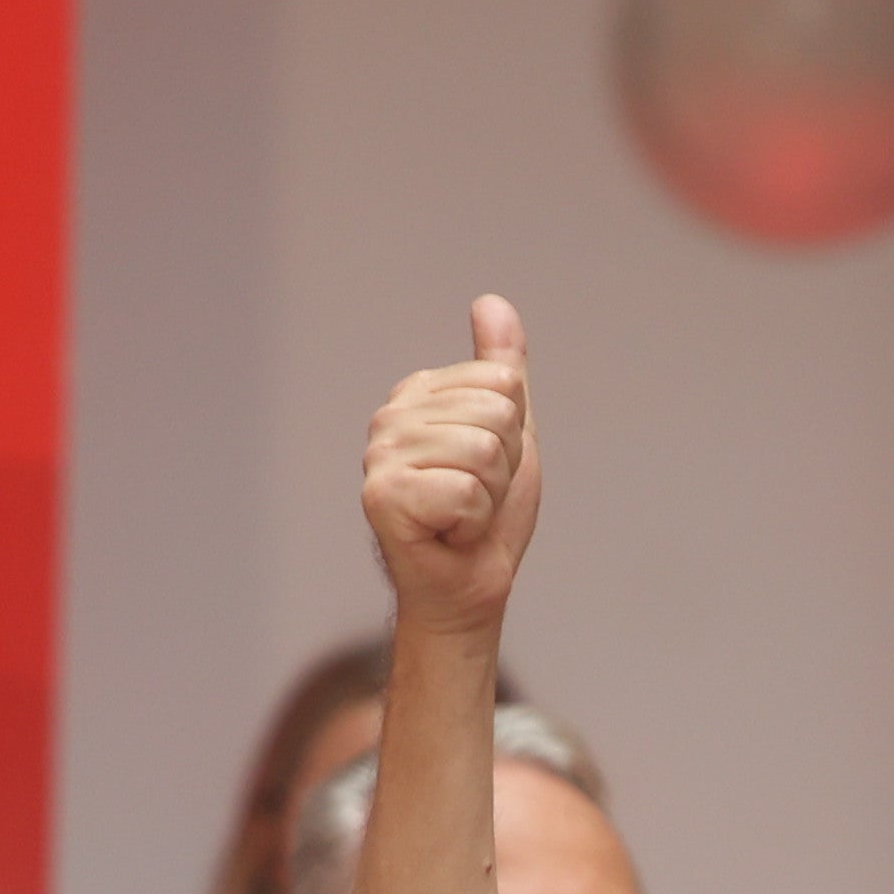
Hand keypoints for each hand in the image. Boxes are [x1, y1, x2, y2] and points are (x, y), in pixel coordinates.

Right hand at [360, 295, 542, 638]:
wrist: (466, 590)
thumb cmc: (484, 519)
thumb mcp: (510, 433)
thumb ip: (501, 369)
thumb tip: (491, 303)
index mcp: (418, 393)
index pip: (503, 382)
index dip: (514, 435)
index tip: (486, 470)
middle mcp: (391, 417)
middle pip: (498, 415)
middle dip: (504, 467)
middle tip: (475, 499)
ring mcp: (380, 456)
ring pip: (485, 453)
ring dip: (490, 498)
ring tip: (461, 517)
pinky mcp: (382, 497)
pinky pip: (466, 492)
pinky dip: (472, 524)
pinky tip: (448, 535)